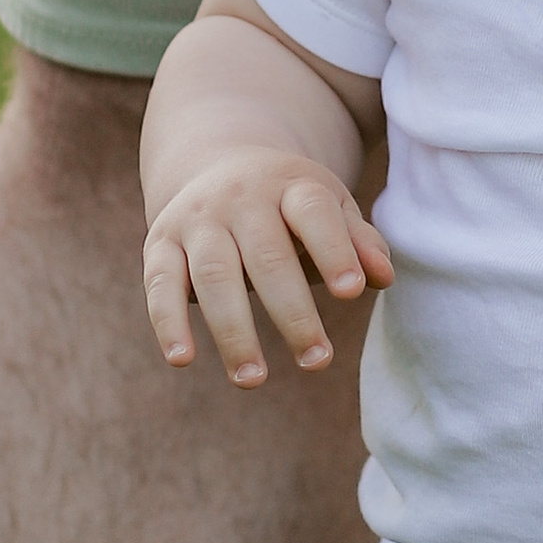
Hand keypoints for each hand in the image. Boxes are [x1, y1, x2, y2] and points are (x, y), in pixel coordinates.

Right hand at [143, 148, 391, 384]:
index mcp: (290, 184)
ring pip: (213, 275)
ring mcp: (197, 220)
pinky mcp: (160, 242)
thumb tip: (382, 277)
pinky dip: (168, 321)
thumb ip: (359, 243)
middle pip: (266, 256)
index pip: (314, 213)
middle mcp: (240, 198)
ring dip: (233, 331)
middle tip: (318, 361)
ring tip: (254, 380)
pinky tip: (182, 359)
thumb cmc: (290, 208)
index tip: (352, 292)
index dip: (333, 250)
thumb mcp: (330, 211)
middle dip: (293, 312)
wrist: (217, 163)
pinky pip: (160, 283)